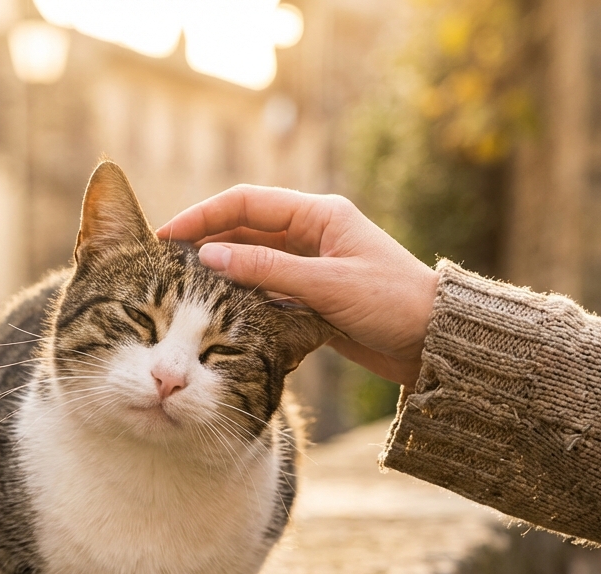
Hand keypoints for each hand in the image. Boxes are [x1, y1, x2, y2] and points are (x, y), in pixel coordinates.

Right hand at [157, 186, 438, 386]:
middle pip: (244, 230)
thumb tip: (209, 256)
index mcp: (320, 214)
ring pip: (253, 261)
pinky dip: (242, 297)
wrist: (436, 343)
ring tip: (181, 289)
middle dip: (205, 243)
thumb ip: (267, 269)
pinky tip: (218, 312)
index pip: (245, 203)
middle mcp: (313, 234)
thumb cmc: (394, 304)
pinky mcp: (313, 297)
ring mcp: (312, 265)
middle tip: (163, 265)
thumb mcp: (327, 285)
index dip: (202, 216)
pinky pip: (266, 289)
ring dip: (221, 272)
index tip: (166, 237)